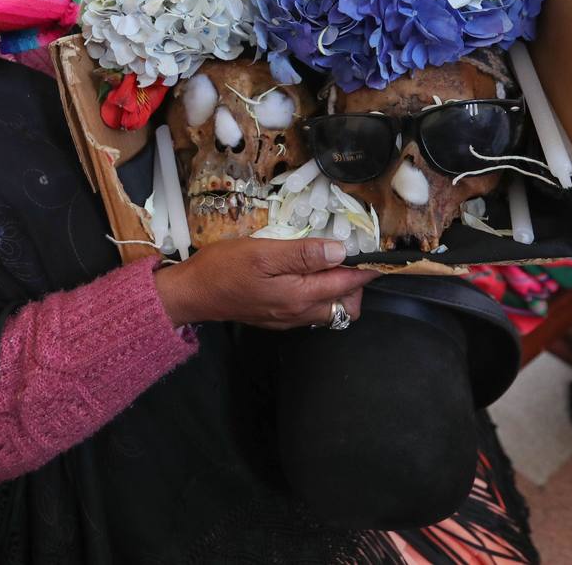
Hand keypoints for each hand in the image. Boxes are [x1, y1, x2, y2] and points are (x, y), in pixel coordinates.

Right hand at [153, 238, 377, 329]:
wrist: (193, 293)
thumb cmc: (223, 268)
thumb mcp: (263, 251)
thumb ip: (303, 253)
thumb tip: (340, 251)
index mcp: (299, 295)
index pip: (347, 284)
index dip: (366, 268)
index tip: (378, 252)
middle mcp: (299, 312)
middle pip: (347, 305)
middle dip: (355, 282)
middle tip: (347, 253)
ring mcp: (288, 318)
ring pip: (331, 310)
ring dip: (338, 289)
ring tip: (327, 262)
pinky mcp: (278, 318)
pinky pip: (312, 311)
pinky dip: (320, 295)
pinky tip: (306, 275)